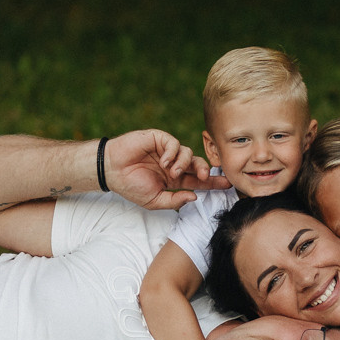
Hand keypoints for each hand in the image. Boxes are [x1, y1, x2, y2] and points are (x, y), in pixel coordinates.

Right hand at [105, 129, 230, 209]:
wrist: (112, 170)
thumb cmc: (130, 186)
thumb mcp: (154, 200)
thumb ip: (174, 200)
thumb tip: (195, 197)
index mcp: (174, 179)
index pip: (197, 181)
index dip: (213, 183)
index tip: (228, 185)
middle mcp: (173, 164)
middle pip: (198, 165)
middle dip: (206, 170)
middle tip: (206, 176)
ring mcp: (167, 151)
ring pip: (188, 153)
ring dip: (184, 164)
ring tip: (171, 172)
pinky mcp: (159, 139)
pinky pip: (175, 144)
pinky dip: (172, 154)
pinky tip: (162, 162)